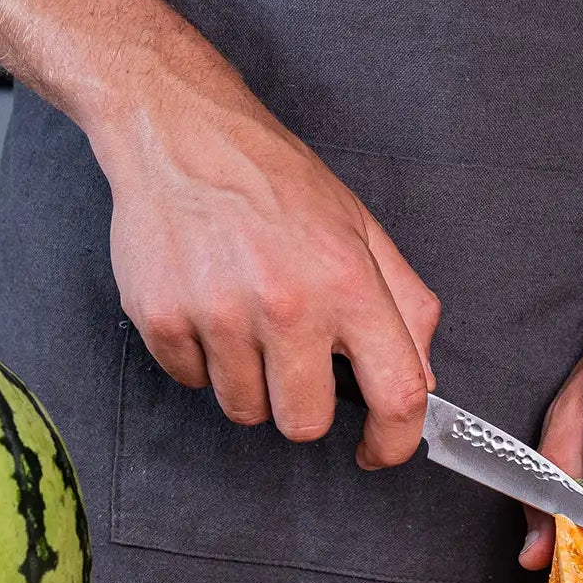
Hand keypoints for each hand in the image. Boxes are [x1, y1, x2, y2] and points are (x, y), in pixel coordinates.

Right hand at [91, 66, 439, 467]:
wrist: (182, 134)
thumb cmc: (274, 181)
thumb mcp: (362, 230)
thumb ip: (405, 305)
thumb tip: (421, 376)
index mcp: (348, 283)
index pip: (395, 392)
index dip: (395, 439)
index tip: (379, 449)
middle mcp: (287, 304)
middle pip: (304, 422)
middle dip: (302, 403)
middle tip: (293, 357)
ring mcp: (219, 314)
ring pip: (243, 409)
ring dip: (248, 380)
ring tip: (245, 318)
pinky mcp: (161, 318)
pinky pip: (190, 382)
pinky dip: (199, 357)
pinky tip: (206, 305)